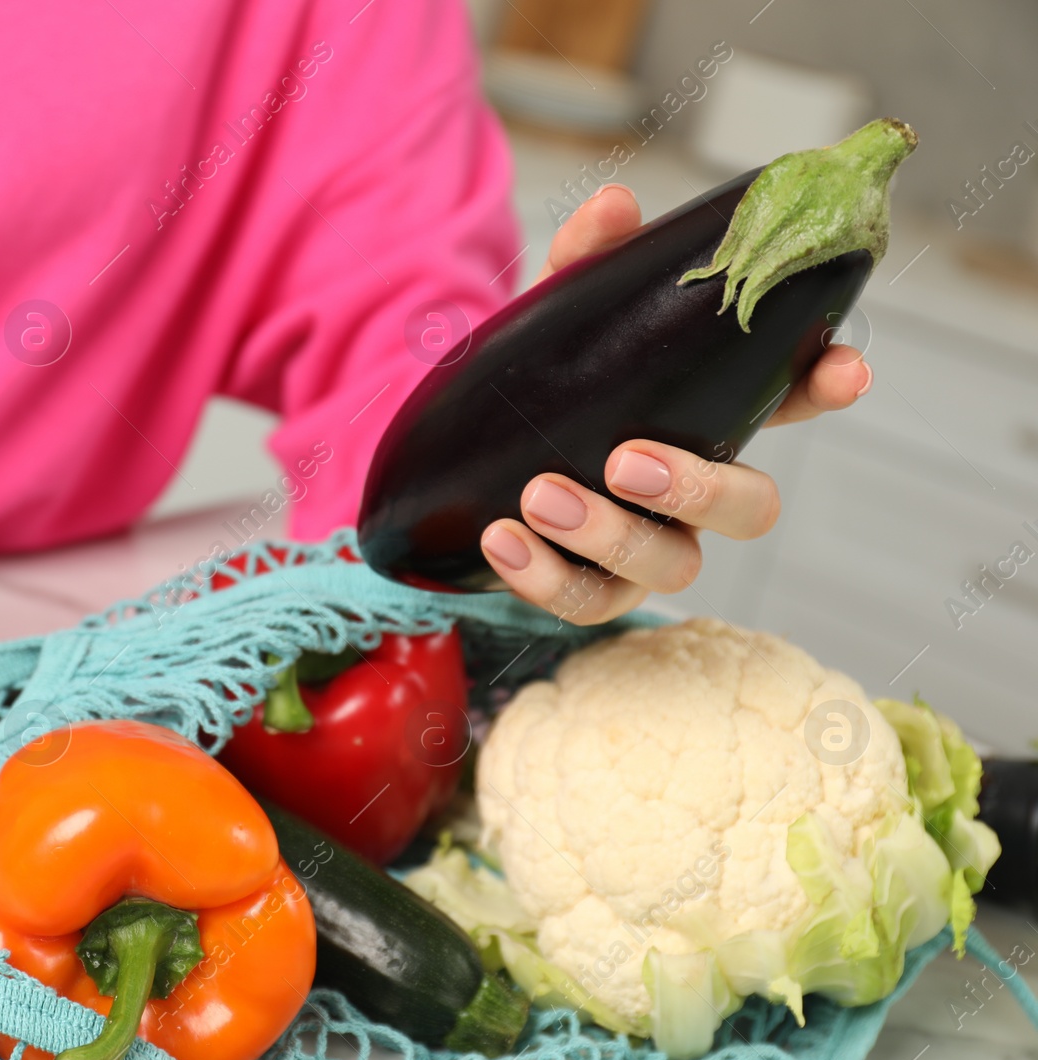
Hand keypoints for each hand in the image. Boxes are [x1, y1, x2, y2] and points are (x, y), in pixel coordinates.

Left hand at [479, 185, 870, 623]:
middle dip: (698, 490)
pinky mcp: (591, 589)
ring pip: (672, 565)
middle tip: (626, 461)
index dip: (825, 387)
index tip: (847, 370)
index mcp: (706, 413)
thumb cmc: (537, 381)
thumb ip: (586, 263)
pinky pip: (585, 603)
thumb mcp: (556, 316)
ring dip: (607, 534)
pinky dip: (543, 577)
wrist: (461, 453)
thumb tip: (616, 207)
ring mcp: (647, 546)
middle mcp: (693, 490)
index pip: (791, 399)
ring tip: (539, 493)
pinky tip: (501, 538)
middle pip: (749, 509)